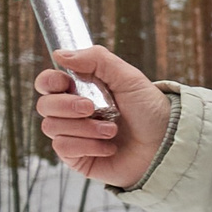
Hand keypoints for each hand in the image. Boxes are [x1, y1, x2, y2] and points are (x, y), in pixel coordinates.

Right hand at [35, 46, 171, 188]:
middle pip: (44, 105)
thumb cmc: (150, 111)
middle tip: (91, 108)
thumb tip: (60, 54)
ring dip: (84, 128)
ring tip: (112, 131)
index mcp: (82, 90)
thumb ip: (97, 59)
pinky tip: (109, 147)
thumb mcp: (128, 78)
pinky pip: (63, 148)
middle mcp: (74, 113)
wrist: (167, 145)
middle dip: (66, 105)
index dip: (48, 81)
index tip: (65, 82)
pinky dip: (87, 146)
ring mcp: (74, 135)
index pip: (47, 83)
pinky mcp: (78, 157)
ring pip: (52, 127)